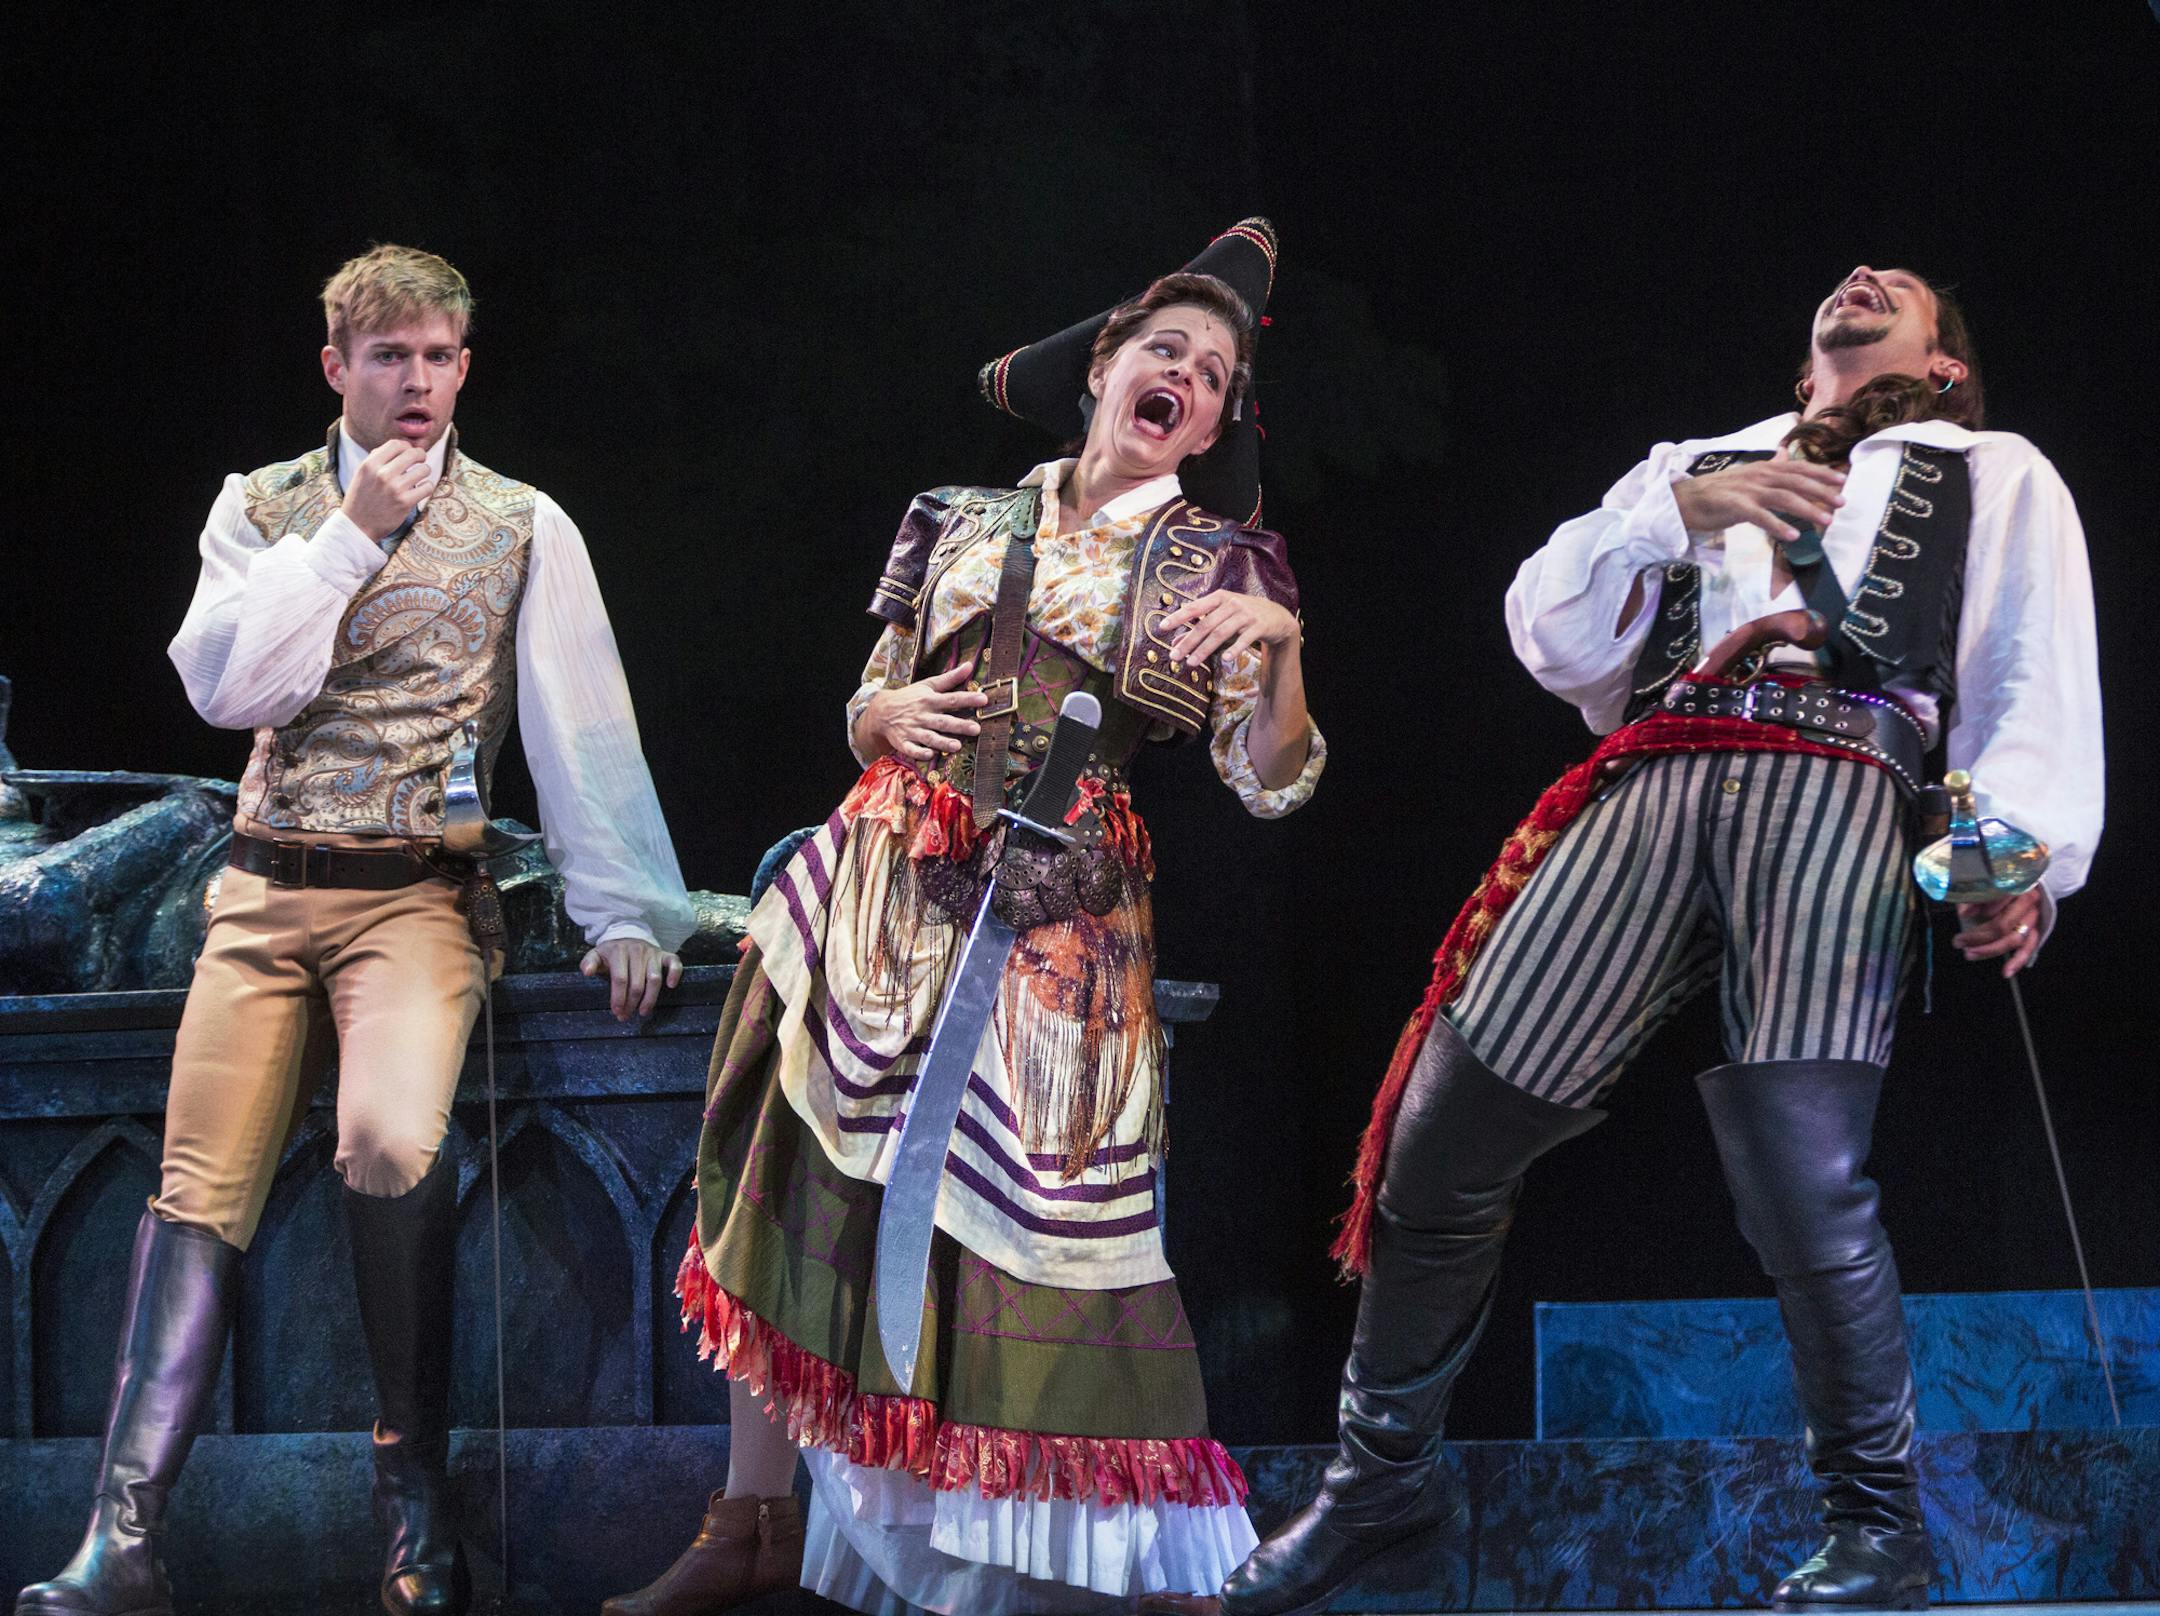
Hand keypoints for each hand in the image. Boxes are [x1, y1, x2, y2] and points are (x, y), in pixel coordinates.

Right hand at [341, 441, 432, 540]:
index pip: (396, 444)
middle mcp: (382, 474)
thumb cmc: (362, 498)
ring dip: (424, 473)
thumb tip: (401, 447)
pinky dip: (426, 487)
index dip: (407, 446)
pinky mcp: (405, 502)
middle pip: (413, 454)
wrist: (357, 525)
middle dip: (421, 456)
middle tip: (421, 461)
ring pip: (424, 470)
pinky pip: (427, 487)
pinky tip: (419, 490)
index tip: (410, 452)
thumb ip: (378, 459)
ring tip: (418, 479)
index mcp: (370, 464)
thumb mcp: (362, 473)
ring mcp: (395, 488)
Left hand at [580, 938, 683, 1020]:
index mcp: (619, 951)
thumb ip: (589, 962)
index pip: (620, 979)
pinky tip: (671, 986)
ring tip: (643, 1011)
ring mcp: (652, 952)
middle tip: (626, 1015)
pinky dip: (675, 973)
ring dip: (650, 998)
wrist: (628, 935)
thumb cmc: (612, 952)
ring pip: (655, 978)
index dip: (618, 998)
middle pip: (637, 983)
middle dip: (631, 1003)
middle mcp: (637, 951)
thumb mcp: (596, 954)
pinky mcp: (664, 954)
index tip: (616, 1012)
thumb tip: (586, 972)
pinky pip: (674, 962)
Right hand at [858, 662, 986, 762]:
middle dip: (959, 725)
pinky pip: (911, 749)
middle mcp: (922, 715)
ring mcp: (912, 730)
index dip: (968, 699)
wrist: (882, 710)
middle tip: (976, 729)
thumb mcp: (928, 685)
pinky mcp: (903, 742)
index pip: (952, 699)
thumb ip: (950, 678)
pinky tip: (930, 755)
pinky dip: (919, 752)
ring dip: (942, 742)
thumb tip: (970, 666)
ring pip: (929, 737)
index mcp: (930, 700)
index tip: (984, 699)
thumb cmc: (910, 697)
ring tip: (957, 746)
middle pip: (943, 721)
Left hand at [1160, 589, 1299, 667]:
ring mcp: (1247, 614)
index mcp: (1219, 598)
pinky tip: (1224, 660)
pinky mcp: (1260, 626)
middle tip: (1174, 657)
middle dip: (1188, 642)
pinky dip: (1234, 649)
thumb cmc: (1243, 616)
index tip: (1162, 628)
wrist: (1277, 617)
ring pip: (1221, 633)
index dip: (1178, 617)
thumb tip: (1176, 643)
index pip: (1195, 607)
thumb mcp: (1221, 617)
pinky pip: (1244, 639)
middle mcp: (1232, 603)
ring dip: (1204, 649)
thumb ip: (1200, 628)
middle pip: (1206, 624)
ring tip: (1191, 663)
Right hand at [1672, 459, 1845, 542]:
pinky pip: (1761, 516)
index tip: (1843, 481)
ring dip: (1807, 509)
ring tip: (1825, 521)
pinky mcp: (1735, 506)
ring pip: (1784, 497)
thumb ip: (1768, 467)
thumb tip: (1784, 453)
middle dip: (1822, 491)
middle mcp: (1759, 475)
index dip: (1822, 473)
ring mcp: (1747, 490)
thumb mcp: (1746, 475)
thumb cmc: (1716, 491)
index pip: (1798, 467)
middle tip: (1842, 503)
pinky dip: (1777, 525)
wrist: (1684, 500)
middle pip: (1797, 481)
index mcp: (1763, 468)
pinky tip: (1793, 535)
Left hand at [1954, 888, 2044, 978]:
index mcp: (2015, 885)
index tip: (1962, 915)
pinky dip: (2017, 961)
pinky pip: (2029, 948)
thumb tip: (1964, 914)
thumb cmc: (1998, 884)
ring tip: (1969, 954)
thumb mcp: (1984, 884)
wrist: (2025, 884)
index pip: (1998, 901)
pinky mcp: (2036, 930)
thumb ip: (1973, 896)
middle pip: (2003, 924)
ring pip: (2015, 939)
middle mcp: (2028, 901)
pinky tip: (2006, 972)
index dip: (1978, 908)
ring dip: (1990, 949)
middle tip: (1958, 941)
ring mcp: (2034, 917)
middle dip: (1978, 936)